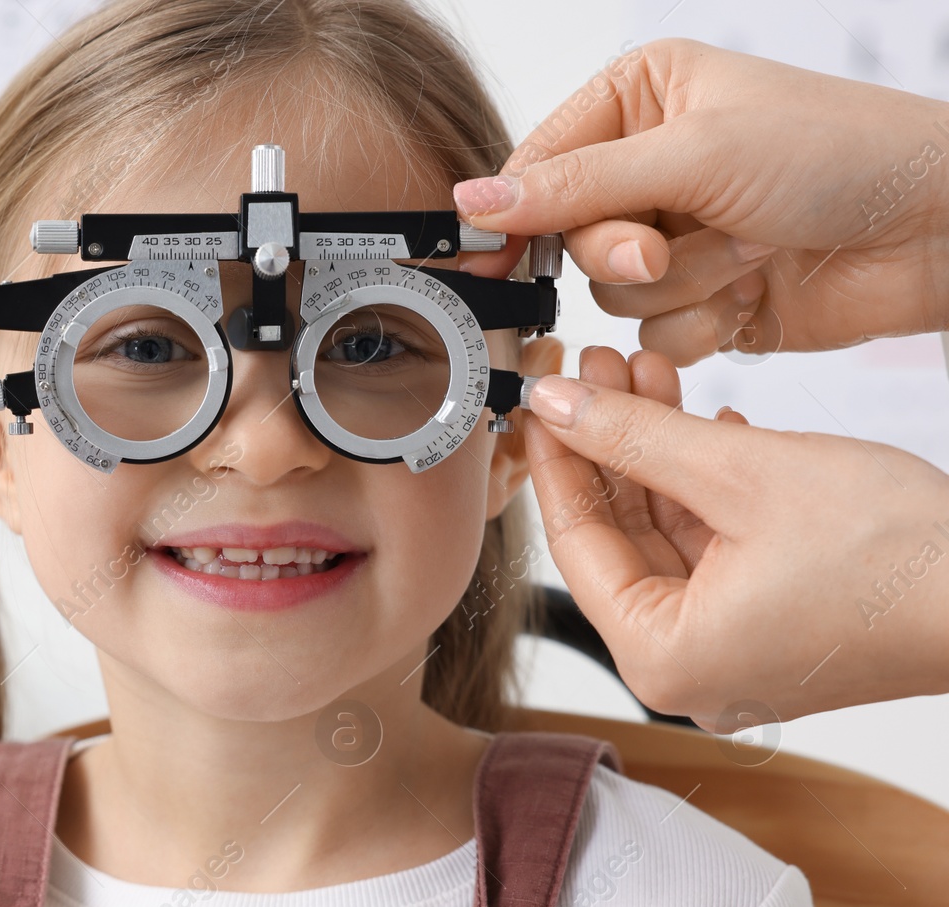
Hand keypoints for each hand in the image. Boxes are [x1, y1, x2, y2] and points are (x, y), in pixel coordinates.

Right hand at [457, 39, 948, 362]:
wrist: (937, 226)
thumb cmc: (839, 154)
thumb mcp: (691, 155)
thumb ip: (573, 187)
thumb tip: (473, 200)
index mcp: (639, 101)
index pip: (538, 166)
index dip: (515, 217)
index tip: (491, 260)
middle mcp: (650, 166)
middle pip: (569, 241)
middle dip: (625, 253)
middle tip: (664, 246)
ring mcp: (678, 235)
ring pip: (612, 296)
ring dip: (679, 286)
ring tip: (746, 249)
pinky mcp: (704, 297)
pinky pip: (654, 336)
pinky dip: (702, 323)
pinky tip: (753, 289)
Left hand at [521, 347, 948, 728]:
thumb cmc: (898, 552)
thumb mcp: (743, 472)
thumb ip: (636, 436)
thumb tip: (557, 402)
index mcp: (662, 656)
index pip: (576, 544)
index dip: (555, 457)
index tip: (541, 393)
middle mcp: (687, 669)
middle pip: (621, 539)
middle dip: (612, 443)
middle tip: (597, 364)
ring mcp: (734, 653)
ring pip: (670, 536)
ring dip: (659, 453)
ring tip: (648, 369)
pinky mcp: (776, 627)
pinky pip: (717, 551)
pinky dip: (708, 487)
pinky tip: (709, 422)